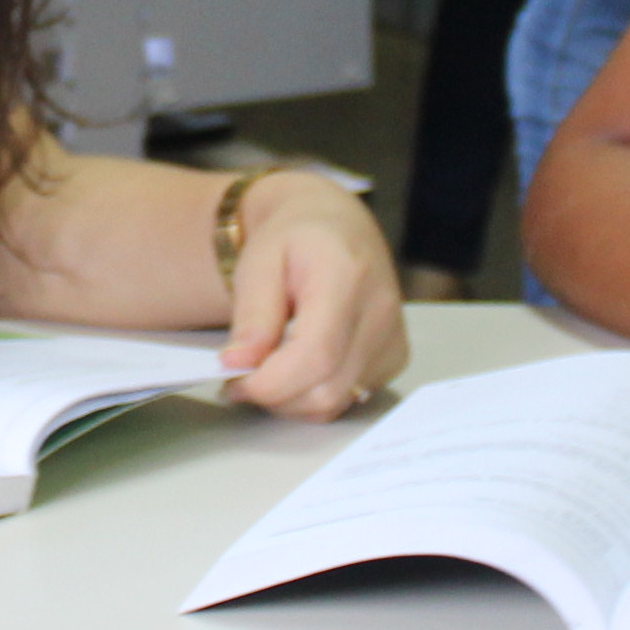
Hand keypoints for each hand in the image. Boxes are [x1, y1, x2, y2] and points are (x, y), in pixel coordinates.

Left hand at [217, 172, 410, 418]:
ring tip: (268, 368)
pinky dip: (313, 395)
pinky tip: (297, 367)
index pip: (315, 355)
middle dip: (274, 395)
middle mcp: (380, 311)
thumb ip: (252, 315)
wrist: (337, 227)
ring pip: (335, 402)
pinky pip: (348, 399)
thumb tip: (238, 364)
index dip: (270, 383)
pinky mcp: (395, 358)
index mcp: (346, 276)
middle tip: (242, 376)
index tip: (235, 381)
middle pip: (326, 389)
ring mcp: (392, 339)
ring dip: (291, 400)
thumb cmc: (297, 240)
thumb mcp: (259, 262)